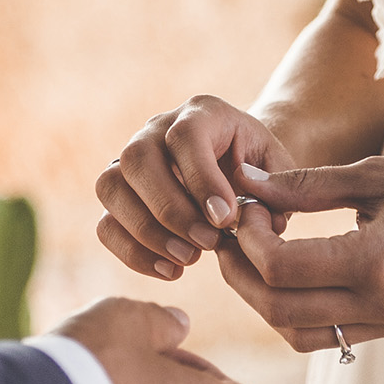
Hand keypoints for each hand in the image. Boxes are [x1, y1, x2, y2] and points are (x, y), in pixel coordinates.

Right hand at [96, 95, 297, 281]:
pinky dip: (133, 253)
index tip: (225, 218)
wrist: (238, 168)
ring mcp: (129, 161)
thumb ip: (275, 189)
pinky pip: (105, 223)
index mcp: (201, 114)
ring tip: (189, 259)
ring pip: (111, 187)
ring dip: (147, 232)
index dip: (201, 179)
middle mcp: (155, 130)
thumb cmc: (260, 171)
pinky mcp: (118, 196)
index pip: (185, 136)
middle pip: (137, 159)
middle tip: (207, 243)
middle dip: (170, 210)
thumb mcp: (278, 171)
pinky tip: (171, 270)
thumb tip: (256, 215)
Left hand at [217, 150, 383, 352]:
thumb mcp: (377, 172)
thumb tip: (245, 179)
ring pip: (296, 332)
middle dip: (240, 273)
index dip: (246, 239)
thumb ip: (306, 184)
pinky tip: (289, 272)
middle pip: (277, 309)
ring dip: (262, 299)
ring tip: (253, 255)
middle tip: (231, 234)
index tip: (245, 205)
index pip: (280, 268)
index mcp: (378, 261)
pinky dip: (295, 310)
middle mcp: (382, 303)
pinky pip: (327, 334)